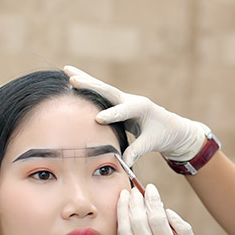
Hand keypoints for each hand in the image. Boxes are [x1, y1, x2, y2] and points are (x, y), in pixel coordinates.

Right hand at [63, 65, 208, 165]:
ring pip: (101, 88)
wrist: (168, 126)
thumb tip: (123, 164)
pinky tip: (71, 77)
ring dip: (84, 79)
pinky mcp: (116, 102)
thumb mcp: (151, 143)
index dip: (112, 115)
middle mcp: (130, 99)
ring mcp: (122, 99)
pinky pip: (99, 92)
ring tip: (66, 70)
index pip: (124, 111)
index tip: (98, 119)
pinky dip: (86, 85)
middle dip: (92, 86)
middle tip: (74, 80)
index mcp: (142, 108)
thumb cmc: (161, 134)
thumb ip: (137, 151)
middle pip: (109, 91)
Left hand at [117, 184, 211, 234]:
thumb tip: (165, 210)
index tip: (150, 188)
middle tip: (134, 189)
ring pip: (125, 230)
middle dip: (135, 202)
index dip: (152, 201)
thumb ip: (182, 229)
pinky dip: (121, 227)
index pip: (157, 218)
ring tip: (124, 197)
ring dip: (124, 210)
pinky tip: (122, 216)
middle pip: (138, 221)